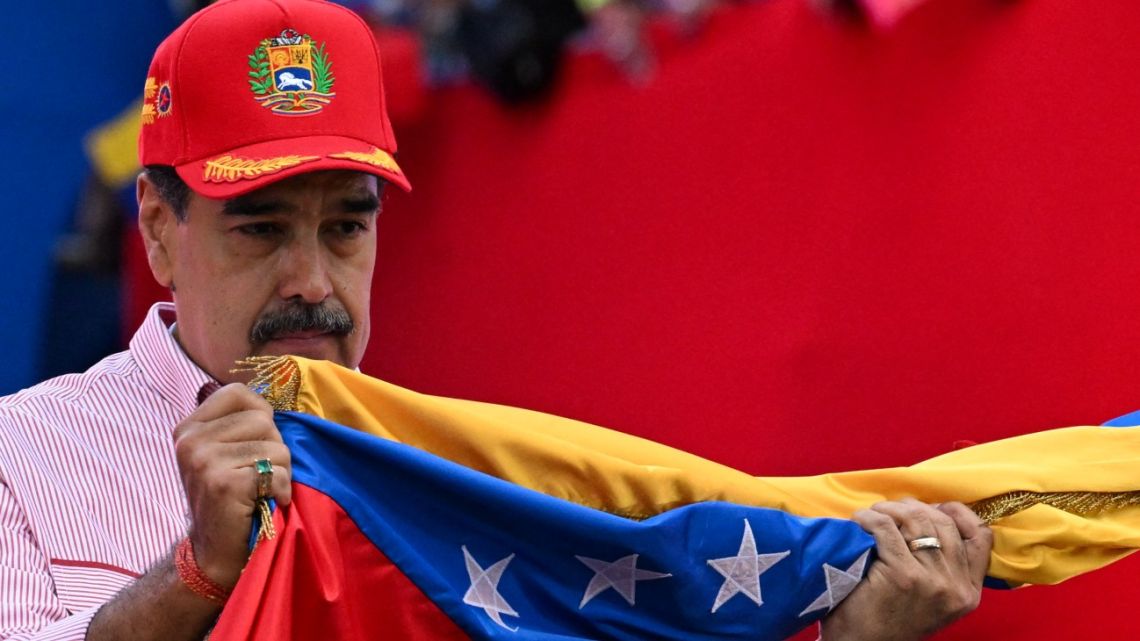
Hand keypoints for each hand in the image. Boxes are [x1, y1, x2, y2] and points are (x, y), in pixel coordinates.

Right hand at [172, 384, 291, 589]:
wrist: (212, 556)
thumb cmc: (230, 500)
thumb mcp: (224, 454)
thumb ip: (239, 424)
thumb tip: (271, 399)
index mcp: (189, 427)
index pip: (238, 392)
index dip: (261, 414)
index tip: (257, 443)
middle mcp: (190, 440)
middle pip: (263, 419)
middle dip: (274, 448)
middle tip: (258, 476)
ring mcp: (204, 461)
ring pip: (275, 446)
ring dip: (280, 472)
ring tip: (260, 491)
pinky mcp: (223, 483)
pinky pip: (276, 472)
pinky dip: (281, 489)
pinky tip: (266, 503)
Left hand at [821, 499, 992, 640]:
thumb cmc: (889, 617)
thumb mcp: (931, 597)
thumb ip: (942, 565)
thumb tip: (933, 512)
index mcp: (968, 592)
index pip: (981, 537)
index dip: (958, 512)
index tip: (933, 505)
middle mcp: (956, 587)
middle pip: (943, 521)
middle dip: (912, 507)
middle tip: (889, 510)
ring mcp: (931, 581)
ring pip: (915, 519)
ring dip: (888, 510)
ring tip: (872, 515)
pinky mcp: (903, 575)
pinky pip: (886, 528)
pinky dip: (869, 518)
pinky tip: (860, 522)